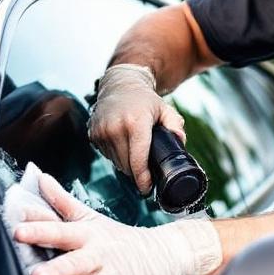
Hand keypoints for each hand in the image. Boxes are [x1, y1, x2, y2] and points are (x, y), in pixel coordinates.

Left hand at [13, 171, 220, 274]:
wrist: (168, 253)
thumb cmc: (121, 239)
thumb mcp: (91, 218)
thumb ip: (62, 202)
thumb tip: (38, 178)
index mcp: (88, 237)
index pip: (60, 231)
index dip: (39, 231)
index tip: (18, 230)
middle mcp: (101, 256)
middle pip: (76, 263)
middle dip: (57, 270)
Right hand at [88, 64, 185, 194]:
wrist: (119, 85)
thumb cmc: (145, 100)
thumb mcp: (166, 110)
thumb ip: (176, 126)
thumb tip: (180, 143)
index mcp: (136, 123)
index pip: (138, 160)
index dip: (143, 179)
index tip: (147, 189)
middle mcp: (116, 127)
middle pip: (127, 166)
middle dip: (137, 173)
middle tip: (146, 172)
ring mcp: (101, 131)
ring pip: (116, 163)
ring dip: (126, 165)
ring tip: (135, 154)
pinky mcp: (93, 134)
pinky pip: (106, 156)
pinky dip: (116, 156)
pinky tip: (123, 146)